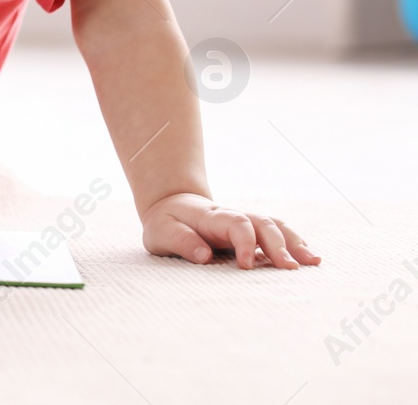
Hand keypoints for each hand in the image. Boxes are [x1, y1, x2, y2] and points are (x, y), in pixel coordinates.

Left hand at [142, 192, 319, 268]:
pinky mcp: (252, 232)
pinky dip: (294, 243)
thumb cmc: (166, 223)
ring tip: (313, 262)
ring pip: (275, 226)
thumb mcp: (162, 232)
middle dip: (279, 245)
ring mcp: (245, 223)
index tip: (246, 266)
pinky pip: (277, 233)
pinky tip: (309, 258)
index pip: (235, 223)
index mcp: (212, 217)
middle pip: (263, 224)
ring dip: (294, 242)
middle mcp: (234, 217)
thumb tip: (204, 255)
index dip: (244, 242)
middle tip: (290, 269)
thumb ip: (181, 241)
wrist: (172, 205)